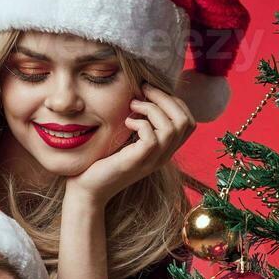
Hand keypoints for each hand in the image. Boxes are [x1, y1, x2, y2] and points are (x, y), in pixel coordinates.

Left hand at [64, 84, 195, 207]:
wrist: (89, 188)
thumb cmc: (104, 159)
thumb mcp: (128, 138)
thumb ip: (141, 122)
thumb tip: (143, 93)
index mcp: (165, 149)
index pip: (189, 122)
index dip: (175, 101)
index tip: (151, 92)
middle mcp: (163, 156)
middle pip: (184, 121)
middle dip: (165, 98)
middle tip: (143, 89)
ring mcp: (152, 161)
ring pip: (171, 128)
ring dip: (152, 108)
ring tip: (132, 105)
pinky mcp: (137, 162)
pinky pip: (152, 138)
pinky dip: (140, 123)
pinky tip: (126, 123)